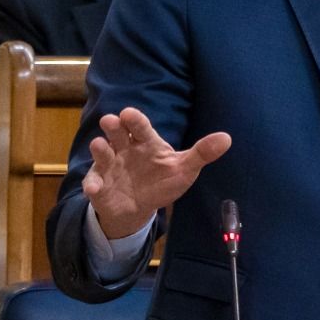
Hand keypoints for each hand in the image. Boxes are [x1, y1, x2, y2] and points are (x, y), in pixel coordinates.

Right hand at [82, 107, 230, 238]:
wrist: (141, 206)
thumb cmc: (162, 180)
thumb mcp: (185, 168)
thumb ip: (202, 153)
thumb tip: (227, 138)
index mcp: (146, 142)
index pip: (140, 127)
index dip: (135, 120)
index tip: (129, 113)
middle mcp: (125, 149)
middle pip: (117, 134)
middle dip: (113, 127)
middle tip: (111, 121)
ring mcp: (110, 166)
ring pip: (103, 154)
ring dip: (100, 149)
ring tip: (99, 145)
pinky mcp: (100, 185)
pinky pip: (94, 183)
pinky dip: (93, 185)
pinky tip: (94, 188)